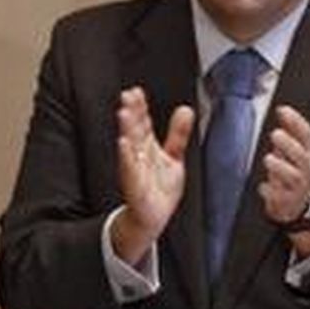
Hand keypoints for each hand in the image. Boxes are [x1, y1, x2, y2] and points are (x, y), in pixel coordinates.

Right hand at [111, 87, 194, 264]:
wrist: (152, 217)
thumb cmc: (159, 189)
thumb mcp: (174, 157)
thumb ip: (178, 134)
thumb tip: (185, 109)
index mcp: (147, 148)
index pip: (142, 123)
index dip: (139, 107)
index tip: (135, 91)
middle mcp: (138, 156)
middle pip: (134, 130)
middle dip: (130, 113)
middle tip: (127, 96)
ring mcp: (135, 170)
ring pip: (130, 146)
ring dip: (126, 129)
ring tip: (124, 113)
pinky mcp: (135, 186)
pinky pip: (130, 169)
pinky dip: (126, 156)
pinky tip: (124, 144)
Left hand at [260, 104, 309, 254]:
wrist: (299, 206)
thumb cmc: (293, 174)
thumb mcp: (292, 153)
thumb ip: (287, 134)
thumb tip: (282, 110)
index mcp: (307, 155)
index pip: (306, 136)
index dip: (296, 122)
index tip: (282, 110)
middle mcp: (305, 170)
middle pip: (302, 156)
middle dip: (290, 145)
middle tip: (275, 133)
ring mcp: (297, 187)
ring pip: (294, 176)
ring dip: (281, 167)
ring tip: (268, 158)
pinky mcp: (287, 201)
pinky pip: (279, 197)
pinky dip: (270, 191)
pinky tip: (262, 186)